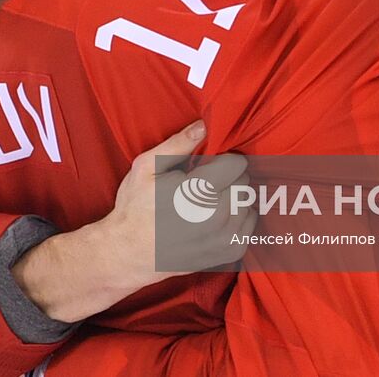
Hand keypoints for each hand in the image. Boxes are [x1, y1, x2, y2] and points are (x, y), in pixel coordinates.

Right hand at [11, 122, 254, 322]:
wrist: (128, 253)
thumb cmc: (135, 208)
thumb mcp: (146, 167)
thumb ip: (178, 144)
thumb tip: (204, 125)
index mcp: (199, 190)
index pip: (237, 165)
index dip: (224, 160)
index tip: (210, 166)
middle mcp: (218, 215)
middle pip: (244, 183)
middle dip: (229, 178)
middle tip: (207, 184)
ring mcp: (225, 237)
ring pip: (248, 203)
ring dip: (235, 198)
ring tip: (212, 201)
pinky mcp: (228, 253)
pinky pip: (249, 227)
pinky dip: (239, 219)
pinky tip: (217, 218)